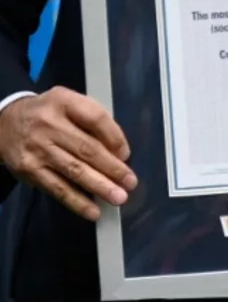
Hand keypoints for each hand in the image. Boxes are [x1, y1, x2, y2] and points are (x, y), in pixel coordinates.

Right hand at [0, 88, 136, 221]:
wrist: (5, 124)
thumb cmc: (48, 113)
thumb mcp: (67, 102)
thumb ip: (91, 119)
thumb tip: (117, 149)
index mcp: (64, 101)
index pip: (95, 118)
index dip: (115, 137)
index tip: (126, 155)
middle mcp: (50, 125)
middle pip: (87, 148)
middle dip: (112, 168)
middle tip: (131, 182)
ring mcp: (38, 150)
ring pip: (74, 171)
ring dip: (99, 187)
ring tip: (119, 197)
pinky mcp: (29, 171)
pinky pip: (57, 188)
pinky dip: (77, 202)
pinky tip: (93, 211)